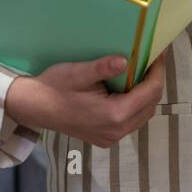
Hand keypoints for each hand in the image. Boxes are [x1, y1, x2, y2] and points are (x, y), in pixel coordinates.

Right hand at [4, 51, 166, 148]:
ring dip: (146, 94)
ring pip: (143, 114)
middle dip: (154, 81)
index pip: (150, 93)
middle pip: (150, 105)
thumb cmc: (54, 87)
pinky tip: (128, 88)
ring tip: (142, 71)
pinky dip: (136, 104)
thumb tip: (125, 60)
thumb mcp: (78, 72)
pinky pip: (131, 121)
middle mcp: (116, 131)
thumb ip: (103, 67)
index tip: (159, 53)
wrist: (33, 107)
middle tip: (152, 59)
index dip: (158, 71)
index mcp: (113, 115)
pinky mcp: (106, 138)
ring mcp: (111, 137)